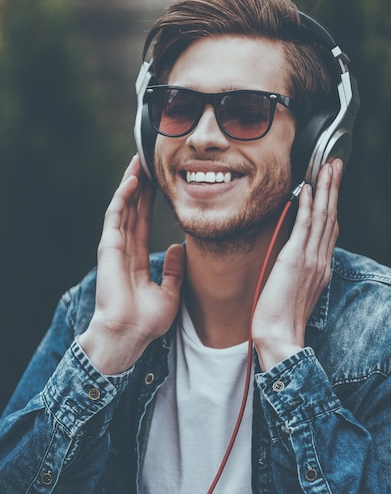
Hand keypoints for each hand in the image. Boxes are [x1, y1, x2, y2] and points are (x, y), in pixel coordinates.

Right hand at [79, 155, 184, 374]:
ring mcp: (115, 247)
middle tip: (149, 161)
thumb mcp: (170, 293)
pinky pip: (115, 216)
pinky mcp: (109, 247)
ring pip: (124, 207)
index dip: (149, 202)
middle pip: (133, 209)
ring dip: (131, 183)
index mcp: (136, 259)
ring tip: (140, 160)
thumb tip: (179, 248)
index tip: (158, 182)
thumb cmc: (146, 321)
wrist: (129, 333)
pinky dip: (123, 197)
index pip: (143, 222)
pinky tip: (132, 180)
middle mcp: (124, 249)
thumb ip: (174, 270)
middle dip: (141, 185)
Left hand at [252, 160, 340, 370]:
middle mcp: (320, 260)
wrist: (279, 336)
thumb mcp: (294, 292)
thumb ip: (297, 273)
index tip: (330, 185)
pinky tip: (307, 188)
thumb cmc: (281, 319)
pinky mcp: (295, 259)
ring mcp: (310, 259)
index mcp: (320, 267)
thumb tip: (290, 261)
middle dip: (333, 188)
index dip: (331, 205)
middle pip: (331, 217)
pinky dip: (308, 205)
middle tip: (335, 164)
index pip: (329, 230)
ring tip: (328, 167)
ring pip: (322, 217)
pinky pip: (304, 227)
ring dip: (325, 189)